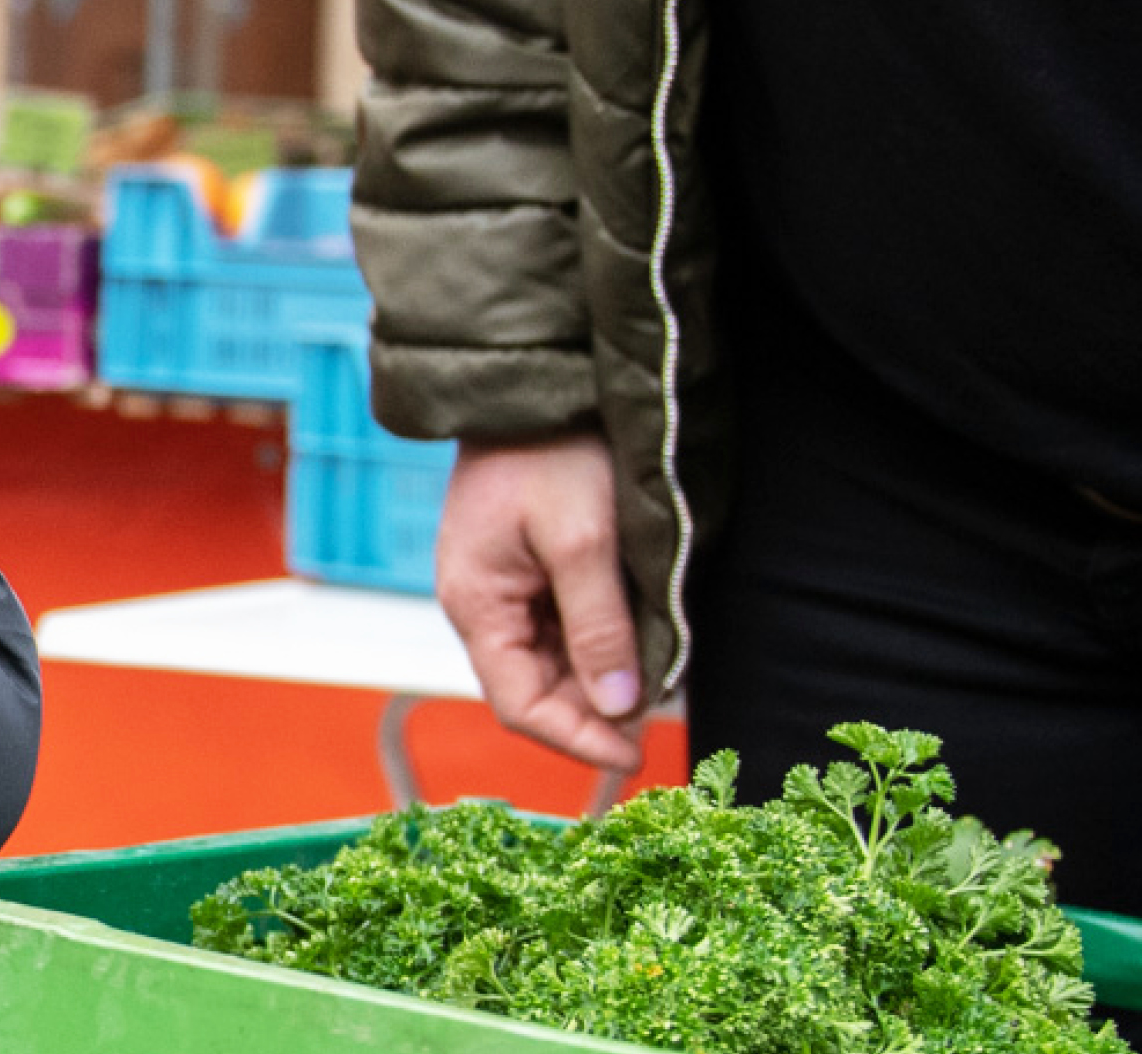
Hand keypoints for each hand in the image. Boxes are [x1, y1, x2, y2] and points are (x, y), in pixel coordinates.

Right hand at [436, 430, 650, 768]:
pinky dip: (604, 643)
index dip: (577, 740)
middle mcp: (483, 606)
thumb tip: (621, 707)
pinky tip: (643, 638)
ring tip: (663, 675)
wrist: (533, 384)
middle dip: (597, 710)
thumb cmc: (550, 452)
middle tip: (665, 713)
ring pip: (555, 662)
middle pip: (537, 689)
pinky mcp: (528, 569)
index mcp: (477, 605)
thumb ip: (600, 627)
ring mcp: (505, 588)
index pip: (520, 705)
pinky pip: (564, 628)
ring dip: (605, 677)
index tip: (637, 757)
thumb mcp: (583, 540)